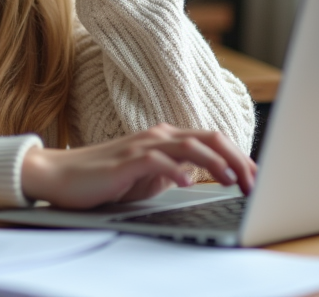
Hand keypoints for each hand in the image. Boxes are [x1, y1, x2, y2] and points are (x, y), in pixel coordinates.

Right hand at [20, 124, 257, 209]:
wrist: (60, 176)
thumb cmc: (105, 179)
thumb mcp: (149, 177)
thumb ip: (175, 172)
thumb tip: (206, 179)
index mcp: (166, 138)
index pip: (212, 141)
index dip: (239, 157)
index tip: (257, 178)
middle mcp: (157, 136)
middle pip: (208, 138)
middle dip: (237, 159)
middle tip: (255, 182)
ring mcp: (141, 146)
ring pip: (188, 145)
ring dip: (215, 163)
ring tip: (233, 181)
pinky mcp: (125, 161)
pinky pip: (156, 161)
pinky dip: (175, 170)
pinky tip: (188, 182)